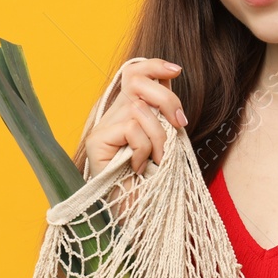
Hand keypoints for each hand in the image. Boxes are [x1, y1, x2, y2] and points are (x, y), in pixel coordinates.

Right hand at [84, 58, 187, 176]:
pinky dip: (143, 149)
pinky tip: (137, 167)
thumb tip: (172, 78)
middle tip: (180, 123)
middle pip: (138, 82)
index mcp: (129, 112)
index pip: (134, 74)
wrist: (137, 212)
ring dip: (159, 137)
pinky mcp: (97, 140)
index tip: (177, 70)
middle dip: (167, 99)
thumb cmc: (153, 180)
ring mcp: (102, 127)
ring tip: (157, 160)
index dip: (154, 66)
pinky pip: (132, 129)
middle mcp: (113, 115)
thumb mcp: (166, 140)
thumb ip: (165, 113)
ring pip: (140, 109)